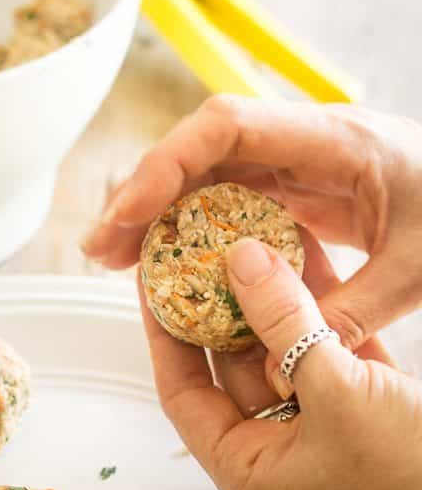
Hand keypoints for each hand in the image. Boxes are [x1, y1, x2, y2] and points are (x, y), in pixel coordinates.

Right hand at [83, 96, 421, 349]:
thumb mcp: (416, 270)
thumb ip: (351, 314)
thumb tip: (284, 363)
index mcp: (335, 140)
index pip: (229, 126)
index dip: (168, 162)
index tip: (128, 212)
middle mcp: (303, 140)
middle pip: (201, 149)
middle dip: (143, 194)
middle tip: (100, 249)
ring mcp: (295, 161)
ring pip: (206, 173)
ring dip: (158, 212)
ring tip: (115, 259)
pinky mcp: (294, 186)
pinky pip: (228, 197)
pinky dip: (192, 225)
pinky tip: (168, 260)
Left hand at [138, 234, 421, 489]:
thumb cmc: (412, 473)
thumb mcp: (336, 393)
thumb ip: (284, 323)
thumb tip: (239, 260)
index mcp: (251, 467)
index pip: (185, 392)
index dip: (165, 335)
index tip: (151, 282)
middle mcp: (278, 447)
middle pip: (232, 362)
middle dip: (220, 303)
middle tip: (200, 247)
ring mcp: (320, 422)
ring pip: (281, 346)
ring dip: (271, 294)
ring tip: (248, 234)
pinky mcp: (362, 399)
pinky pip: (326, 344)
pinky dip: (320, 303)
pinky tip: (305, 252)